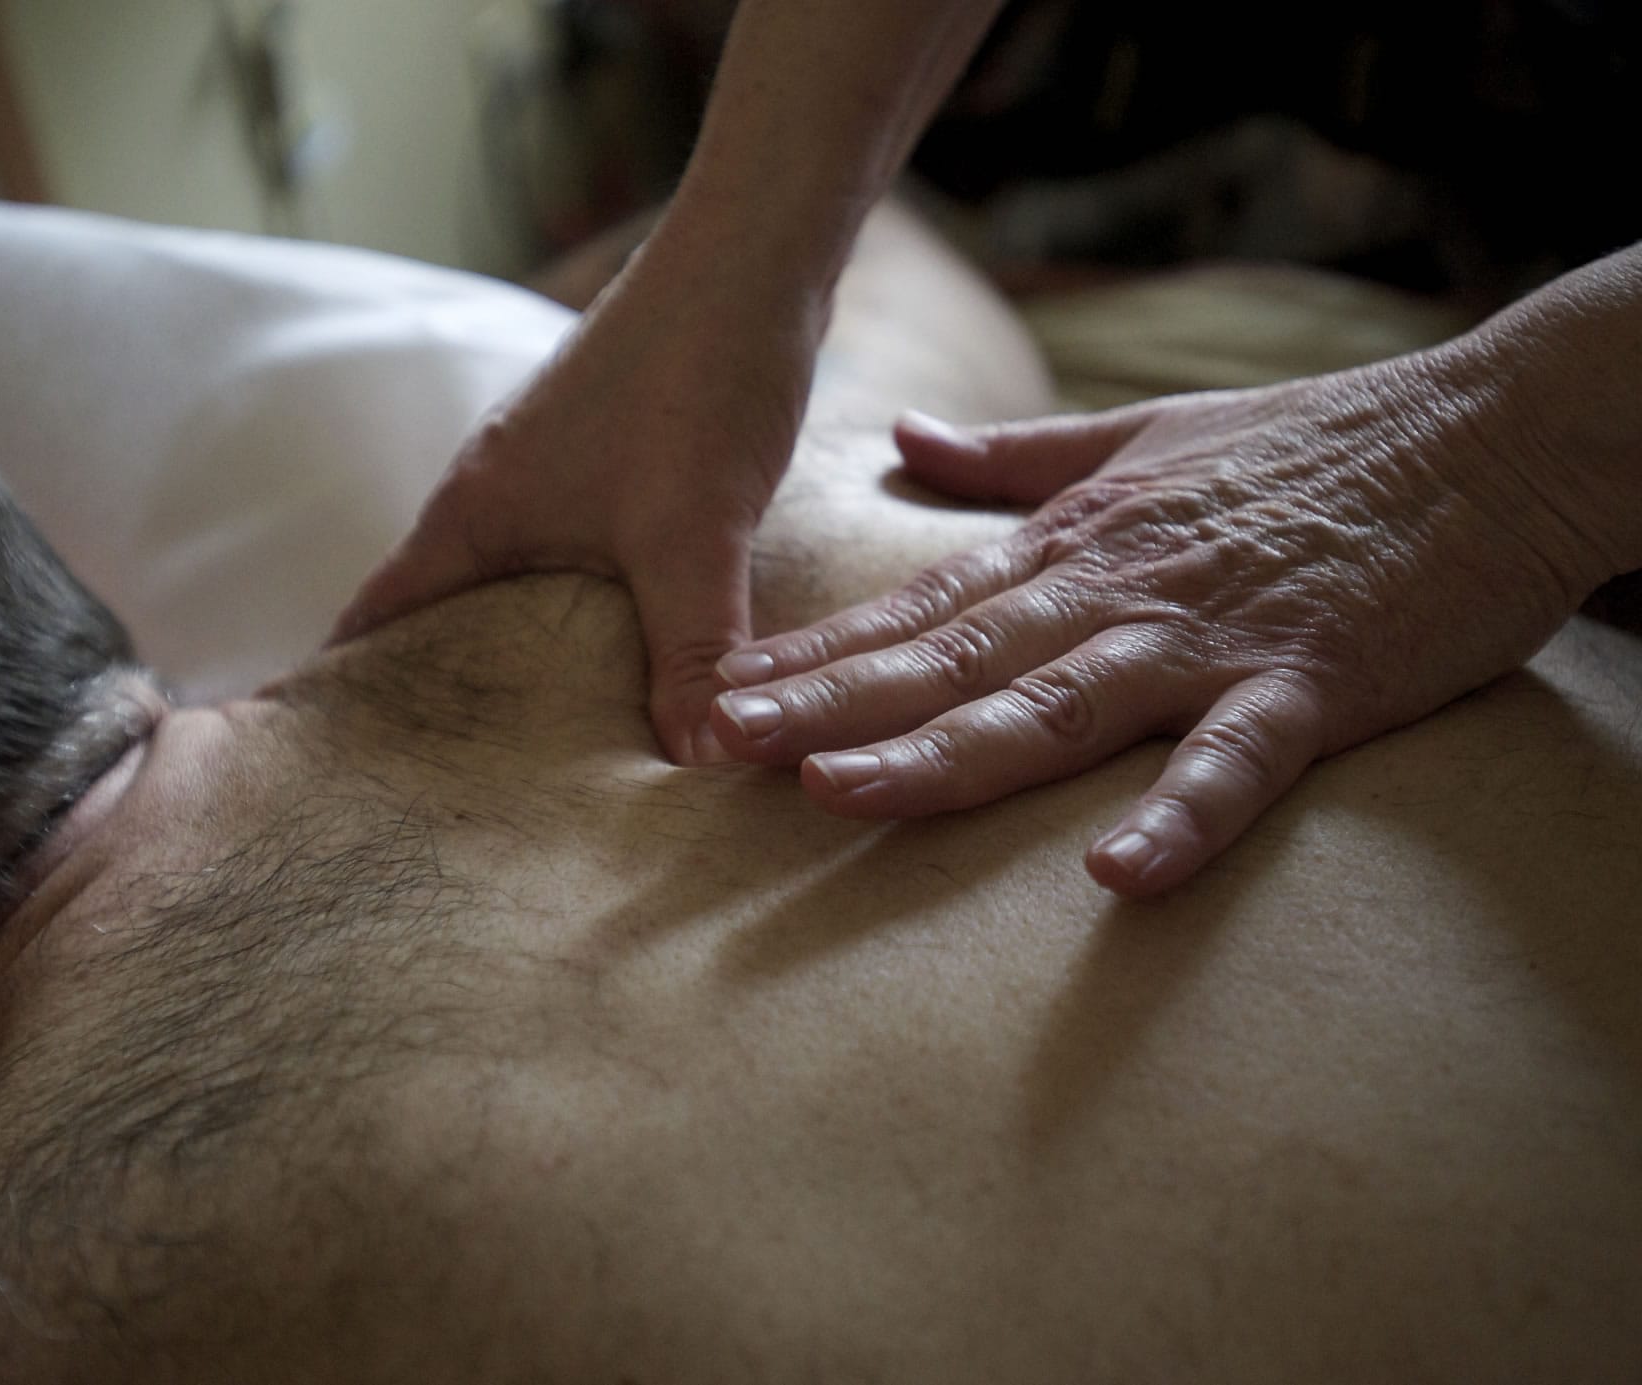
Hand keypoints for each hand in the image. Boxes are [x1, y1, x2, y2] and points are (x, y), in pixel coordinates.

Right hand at [331, 249, 821, 763]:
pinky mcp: (603, 465)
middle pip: (438, 614)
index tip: (317, 767)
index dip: (338, 690)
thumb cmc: (696, 382)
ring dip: (516, 656)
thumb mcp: (692, 538)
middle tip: (441, 793)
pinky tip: (624, 658)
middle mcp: (493, 496)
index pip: (377, 619)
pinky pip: (567, 561)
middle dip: (437, 696)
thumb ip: (692, 652)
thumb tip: (696, 762)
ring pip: (508, 589)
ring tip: (536, 751)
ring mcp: (546, 477)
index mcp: (473, 515)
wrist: (751, 262)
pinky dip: (577, 617)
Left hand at [708, 352, 1609, 894]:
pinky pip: (1235, 763)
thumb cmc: (1311, 444)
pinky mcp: (1308, 685)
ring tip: (842, 794)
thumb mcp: (1142, 434)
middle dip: (827, 706)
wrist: (1493, 431)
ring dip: (945, 752)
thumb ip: (1014, 456)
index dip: (812, 656)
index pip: (917, 607)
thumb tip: (904, 437)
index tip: (716, 695)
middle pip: (948, 659)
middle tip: (717, 746)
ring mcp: (1207, 640)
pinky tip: (1120, 878)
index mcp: (1073, 549)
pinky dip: (1182, 816)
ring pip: (1050, 705)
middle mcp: (1114, 594)